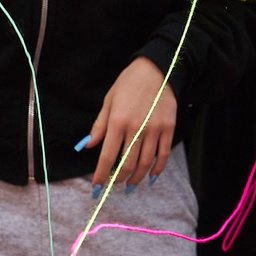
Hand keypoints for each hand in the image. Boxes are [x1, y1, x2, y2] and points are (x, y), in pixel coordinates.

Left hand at [85, 55, 177, 186]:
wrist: (156, 68)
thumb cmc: (129, 83)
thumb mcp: (109, 101)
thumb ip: (99, 125)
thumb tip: (87, 145)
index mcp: (118, 121)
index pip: (107, 156)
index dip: (101, 175)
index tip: (97, 187)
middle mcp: (136, 128)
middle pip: (127, 164)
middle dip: (118, 179)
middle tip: (113, 185)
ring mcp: (154, 129)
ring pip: (145, 163)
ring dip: (136, 178)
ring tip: (130, 184)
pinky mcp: (168, 128)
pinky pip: (163, 155)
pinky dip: (157, 169)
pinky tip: (151, 176)